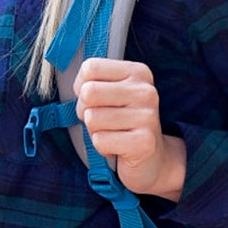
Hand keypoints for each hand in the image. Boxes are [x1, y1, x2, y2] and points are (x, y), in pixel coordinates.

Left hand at [73, 57, 185, 201]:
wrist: (151, 160)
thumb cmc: (121, 123)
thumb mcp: (110, 94)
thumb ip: (92, 82)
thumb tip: (76, 87)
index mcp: (137, 72)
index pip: (90, 67)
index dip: (82, 87)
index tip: (94, 100)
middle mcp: (146, 91)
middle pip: (89, 92)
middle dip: (86, 111)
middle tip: (101, 121)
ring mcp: (147, 116)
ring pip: (92, 118)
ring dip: (95, 131)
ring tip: (112, 134)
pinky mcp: (144, 142)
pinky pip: (100, 140)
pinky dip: (102, 147)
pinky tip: (118, 148)